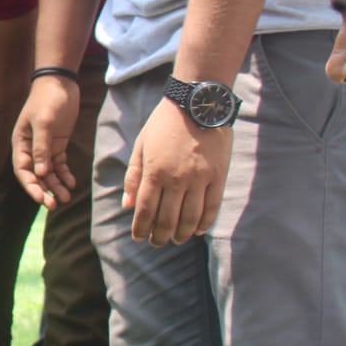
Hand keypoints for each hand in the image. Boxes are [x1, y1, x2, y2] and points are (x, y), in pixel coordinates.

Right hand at [13, 75, 80, 207]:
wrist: (60, 83)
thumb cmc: (48, 100)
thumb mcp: (44, 123)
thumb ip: (42, 147)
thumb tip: (40, 173)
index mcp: (21, 143)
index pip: (23, 171)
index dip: (31, 186)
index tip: (42, 199)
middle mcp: (30, 148)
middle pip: (35, 175)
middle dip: (44, 190)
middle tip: (54, 205)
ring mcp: (44, 146)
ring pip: (48, 172)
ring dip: (56, 185)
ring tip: (66, 198)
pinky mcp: (57, 143)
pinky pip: (59, 164)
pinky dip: (65, 174)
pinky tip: (72, 183)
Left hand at [125, 100, 233, 244]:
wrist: (197, 103)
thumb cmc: (164, 124)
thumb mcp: (141, 146)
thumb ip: (134, 176)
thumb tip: (127, 205)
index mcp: (154, 171)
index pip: (145, 210)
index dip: (141, 228)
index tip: (138, 238)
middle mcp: (177, 179)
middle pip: (167, 219)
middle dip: (160, 235)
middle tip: (156, 242)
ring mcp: (200, 179)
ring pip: (190, 217)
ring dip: (181, 233)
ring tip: (175, 239)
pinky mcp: (218, 176)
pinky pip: (212, 207)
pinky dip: (205, 222)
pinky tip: (198, 230)